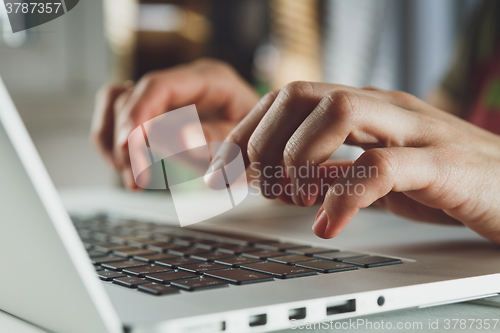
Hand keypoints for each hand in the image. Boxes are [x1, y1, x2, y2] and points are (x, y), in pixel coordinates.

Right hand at [91, 58, 259, 188]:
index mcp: (211, 80)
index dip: (138, 113)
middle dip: (127, 139)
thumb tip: (166, 136)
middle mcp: (184, 83)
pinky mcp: (157, 112)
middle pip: (133, 96)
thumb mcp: (244, 146)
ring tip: (132, 178)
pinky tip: (127, 167)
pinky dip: (114, 141)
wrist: (265, 145)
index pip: (159, 85)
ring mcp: (168, 96)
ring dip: (115, 141)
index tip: (130, 146)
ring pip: (117, 103)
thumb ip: (210, 140)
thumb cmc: (259, 144)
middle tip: (136, 177)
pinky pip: (119, 116)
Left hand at [214, 81, 499, 242]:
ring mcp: (413, 131)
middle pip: (301, 94)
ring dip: (297, 157)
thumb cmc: (443, 180)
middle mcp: (383, 109)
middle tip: (259, 184)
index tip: (224, 169)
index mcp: (364, 108)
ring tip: (293, 196)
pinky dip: (342, 197)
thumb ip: (331, 168)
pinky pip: (381, 168)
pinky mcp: (441, 164)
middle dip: (263, 141)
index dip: (246, 131)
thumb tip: (277, 180)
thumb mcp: (373, 171)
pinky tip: (327, 223)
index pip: (287, 98)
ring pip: (338, 111)